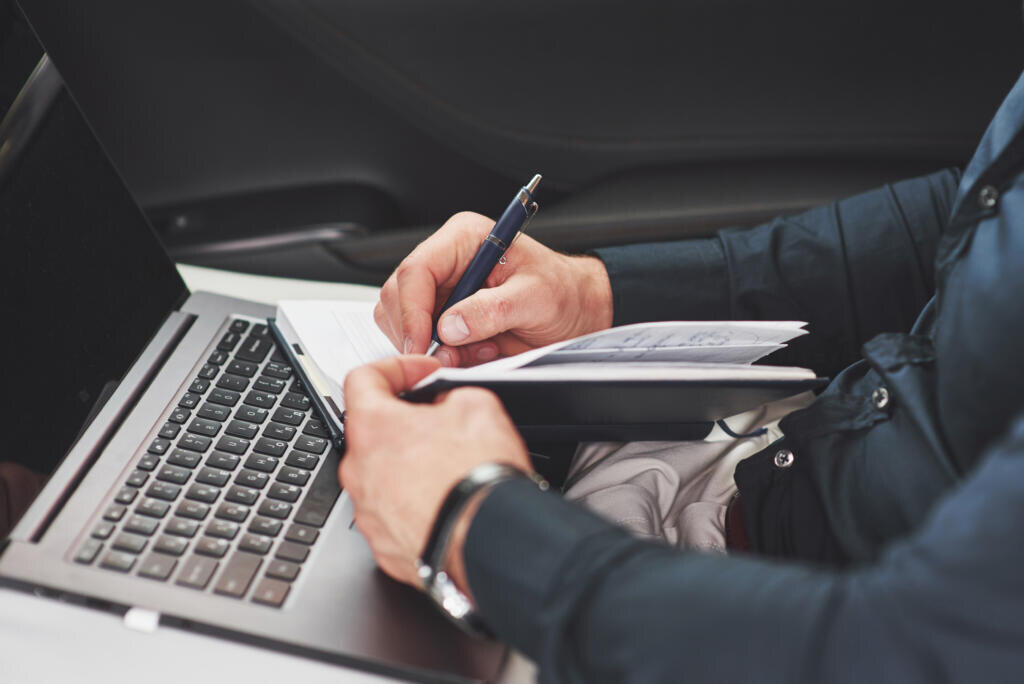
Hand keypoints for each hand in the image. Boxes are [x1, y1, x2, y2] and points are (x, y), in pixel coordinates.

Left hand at [340, 355, 530, 586]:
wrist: (490, 541)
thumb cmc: (478, 478)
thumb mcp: (477, 404)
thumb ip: (449, 395)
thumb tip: (446, 405)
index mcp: (374, 428)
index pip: (364, 379)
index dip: (396, 368)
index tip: (420, 375)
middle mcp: (359, 471)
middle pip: (373, 432)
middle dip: (406, 423)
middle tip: (442, 423)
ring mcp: (369, 512)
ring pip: (382, 476)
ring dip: (409, 466)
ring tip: (450, 468)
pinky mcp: (384, 546)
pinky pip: (394, 514)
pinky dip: (415, 504)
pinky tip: (446, 501)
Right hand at [375, 211, 613, 366]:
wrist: (576, 311)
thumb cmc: (562, 292)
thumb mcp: (536, 298)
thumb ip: (493, 310)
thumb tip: (451, 327)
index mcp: (464, 238)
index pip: (417, 270)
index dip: (412, 310)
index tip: (422, 344)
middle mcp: (447, 260)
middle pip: (399, 295)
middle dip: (418, 332)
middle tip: (448, 356)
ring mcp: (442, 288)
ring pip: (401, 318)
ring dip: (431, 345)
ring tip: (476, 349)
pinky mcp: (443, 314)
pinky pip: (420, 337)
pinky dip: (442, 353)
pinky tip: (474, 351)